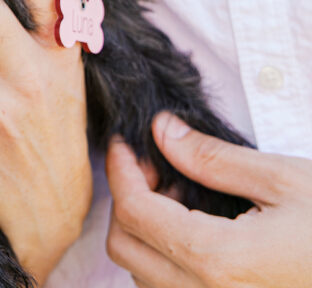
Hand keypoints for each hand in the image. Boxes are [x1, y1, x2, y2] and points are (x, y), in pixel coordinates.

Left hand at [106, 112, 311, 287]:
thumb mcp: (283, 180)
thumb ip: (211, 158)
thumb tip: (161, 130)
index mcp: (219, 262)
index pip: (134, 213)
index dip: (121, 170)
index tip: (126, 142)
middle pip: (127, 248)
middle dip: (129, 198)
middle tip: (156, 164)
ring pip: (145, 275)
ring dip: (146, 229)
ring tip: (181, 194)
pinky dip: (167, 259)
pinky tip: (199, 228)